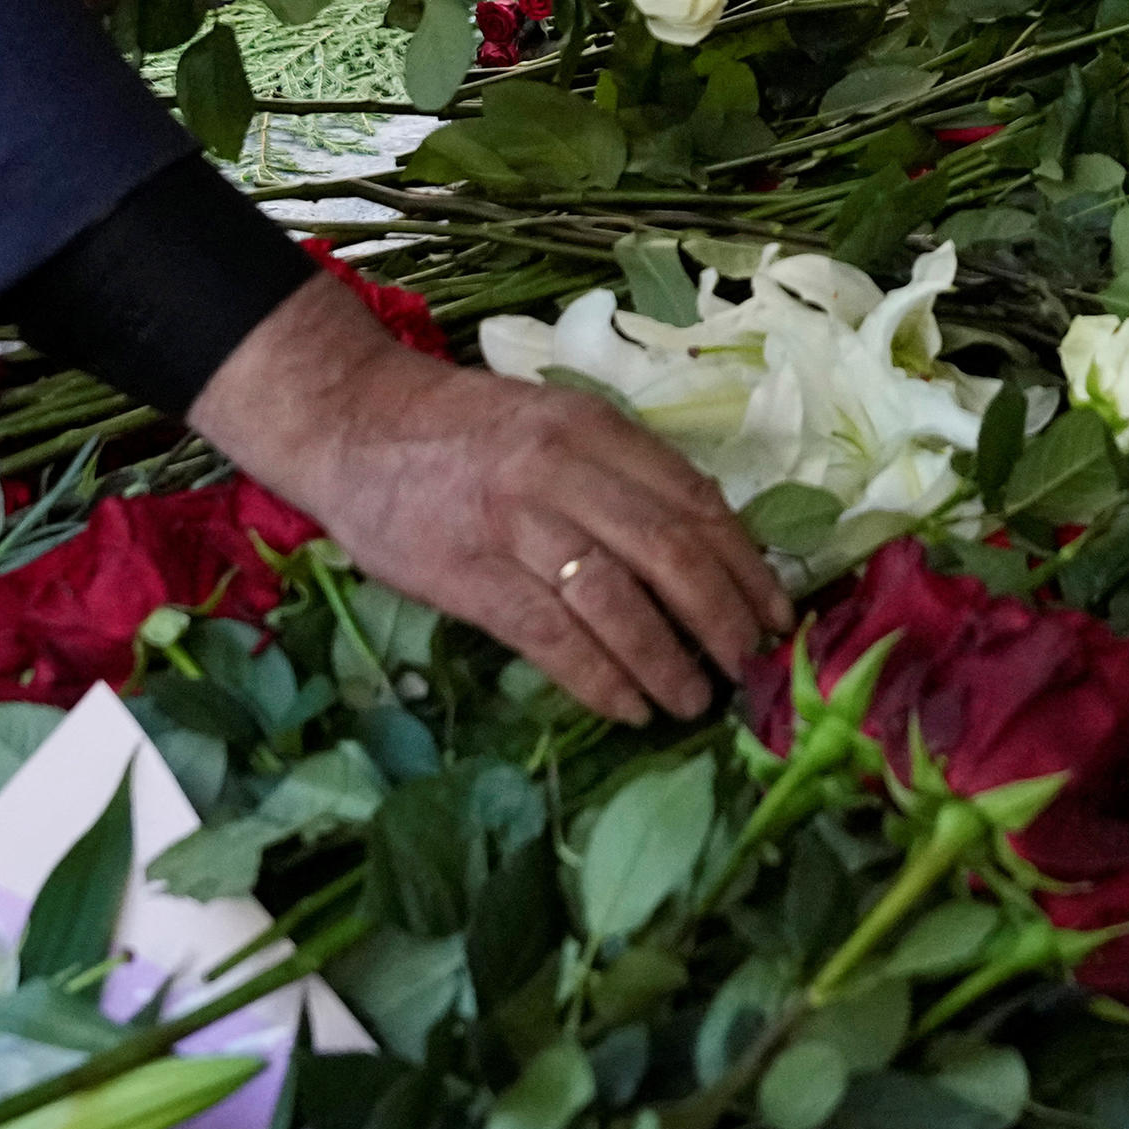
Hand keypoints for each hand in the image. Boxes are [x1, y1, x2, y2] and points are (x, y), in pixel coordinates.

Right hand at [190, 280, 788, 720]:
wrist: (352, 421)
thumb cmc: (460, 430)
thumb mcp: (551, 421)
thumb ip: (617, 470)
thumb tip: (699, 545)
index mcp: (593, 428)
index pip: (694, 501)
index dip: (745, 564)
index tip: (777, 611)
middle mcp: (562, 469)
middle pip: (670, 552)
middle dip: (722, 616)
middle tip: (749, 664)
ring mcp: (514, 523)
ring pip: (618, 601)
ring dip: (668, 660)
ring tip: (695, 699)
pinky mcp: (469, 575)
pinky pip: (552, 637)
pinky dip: (600, 679)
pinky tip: (629, 707)